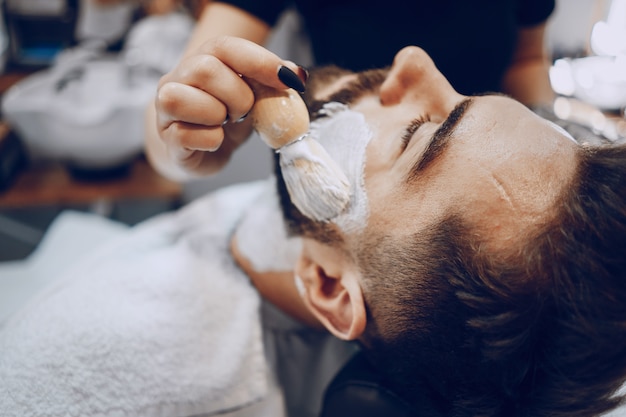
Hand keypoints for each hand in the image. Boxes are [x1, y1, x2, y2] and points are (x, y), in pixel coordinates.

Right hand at [153, 36, 305, 176]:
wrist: (205, 153)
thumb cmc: (228, 121)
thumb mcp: (253, 98)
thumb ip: (269, 84)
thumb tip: (295, 75)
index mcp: (201, 60)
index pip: (225, 47)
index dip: (259, 61)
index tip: (289, 80)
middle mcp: (177, 78)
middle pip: (204, 69)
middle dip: (237, 95)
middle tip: (244, 112)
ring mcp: (165, 108)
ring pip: (181, 98)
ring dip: (216, 115)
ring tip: (225, 123)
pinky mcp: (167, 137)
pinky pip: (185, 135)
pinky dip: (210, 140)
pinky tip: (214, 141)